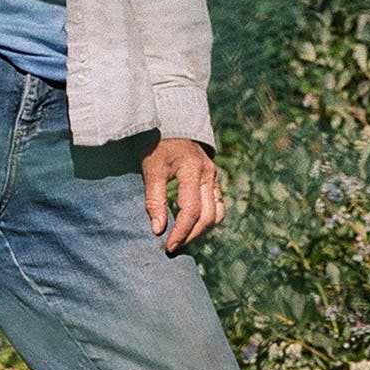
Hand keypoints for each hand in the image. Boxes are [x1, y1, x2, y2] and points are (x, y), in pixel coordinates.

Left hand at [142, 137, 223, 252]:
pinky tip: (191, 226)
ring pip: (217, 213)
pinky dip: (207, 219)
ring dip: (202, 230)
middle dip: (191, 235)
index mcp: (193, 170)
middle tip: (173, 247)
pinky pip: (218, 205)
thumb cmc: (157, 145)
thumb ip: (154, 200)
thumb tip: (158, 230)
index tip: (168, 246)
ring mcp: (214, 176)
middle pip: (208, 216)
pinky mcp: (213, 179)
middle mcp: (209, 174)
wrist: (169, 123)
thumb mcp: (151, 169)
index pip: (191, 211)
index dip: (180, 232)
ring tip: (183, 238)